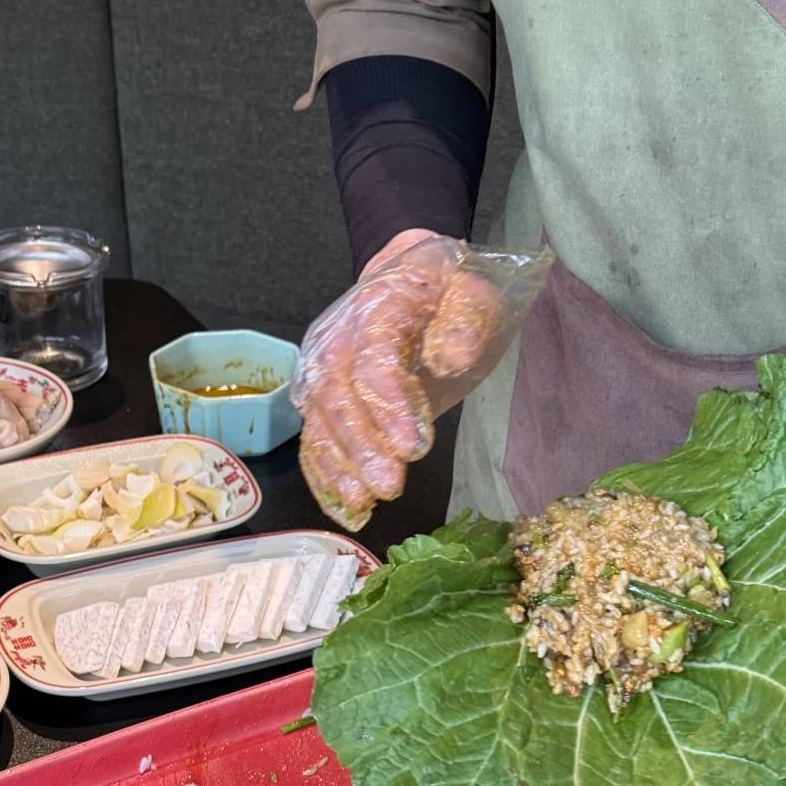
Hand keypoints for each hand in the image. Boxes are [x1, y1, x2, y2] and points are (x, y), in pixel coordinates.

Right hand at [293, 231, 503, 530]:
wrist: (408, 276)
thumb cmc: (444, 289)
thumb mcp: (471, 290)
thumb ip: (465, 319)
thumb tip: (452, 356)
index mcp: (376, 307)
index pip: (373, 359)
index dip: (389, 405)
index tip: (413, 445)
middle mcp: (336, 339)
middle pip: (337, 396)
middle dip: (361, 446)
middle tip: (389, 484)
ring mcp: (322, 370)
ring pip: (319, 423)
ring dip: (338, 468)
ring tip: (364, 504)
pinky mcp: (321, 400)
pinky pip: (313, 441)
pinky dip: (325, 478)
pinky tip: (347, 508)